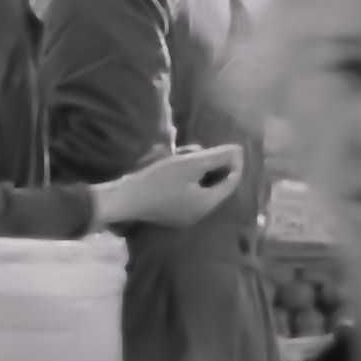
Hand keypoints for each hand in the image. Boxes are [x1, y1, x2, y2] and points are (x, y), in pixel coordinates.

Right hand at [102, 144, 244, 227]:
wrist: (122, 200)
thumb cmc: (158, 181)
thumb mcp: (189, 164)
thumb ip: (216, 157)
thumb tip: (239, 150)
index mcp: (207, 205)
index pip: (231, 182)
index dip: (232, 162)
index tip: (226, 146)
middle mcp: (199, 214)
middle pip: (214, 184)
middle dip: (209, 163)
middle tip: (196, 149)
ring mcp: (183, 215)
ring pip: (198, 186)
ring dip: (194, 169)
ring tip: (181, 154)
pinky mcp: (168, 212)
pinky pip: (185, 192)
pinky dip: (184, 178)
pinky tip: (171, 166)